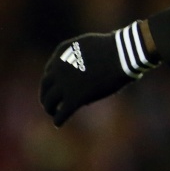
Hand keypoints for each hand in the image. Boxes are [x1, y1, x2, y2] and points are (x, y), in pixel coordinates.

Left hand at [39, 21, 156, 125]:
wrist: (124, 55)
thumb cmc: (117, 47)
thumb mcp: (93, 47)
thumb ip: (84, 56)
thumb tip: (88, 67)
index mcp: (62, 53)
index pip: (50, 71)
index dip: (52, 82)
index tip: (55, 88)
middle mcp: (58, 68)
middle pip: (46, 87)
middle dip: (46, 96)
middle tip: (49, 103)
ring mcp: (65, 84)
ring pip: (49, 102)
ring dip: (50, 108)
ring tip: (53, 113)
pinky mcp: (74, 99)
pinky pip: (61, 113)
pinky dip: (59, 120)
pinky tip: (59, 124)